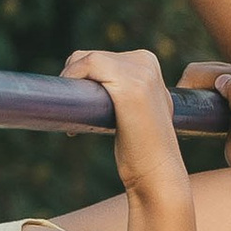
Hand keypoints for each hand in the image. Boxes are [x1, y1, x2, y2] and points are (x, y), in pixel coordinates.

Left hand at [62, 46, 189, 209]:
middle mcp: (147, 62)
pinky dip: (72, 79)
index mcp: (150, 65)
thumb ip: (128, 92)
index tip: (86, 110)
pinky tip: (72, 108)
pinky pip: (87, 64)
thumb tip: (102, 88)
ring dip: (72, 84)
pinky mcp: (130, 84)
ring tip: (78, 121)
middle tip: (80, 119)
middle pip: (91, 56)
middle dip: (77, 83)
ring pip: (85, 59)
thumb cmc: (143, 150)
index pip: (103, 57)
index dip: (85, 80)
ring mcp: (140, 71)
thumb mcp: (139, 112)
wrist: (158, 174)